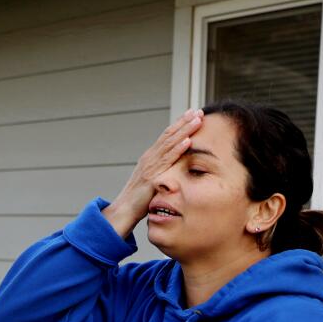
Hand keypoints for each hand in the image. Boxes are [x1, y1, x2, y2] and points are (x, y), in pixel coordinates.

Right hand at [104, 109, 201, 239]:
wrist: (123, 211)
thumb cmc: (138, 200)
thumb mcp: (152, 182)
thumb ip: (162, 173)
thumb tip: (175, 170)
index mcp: (150, 157)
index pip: (166, 136)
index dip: (179, 124)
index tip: (192, 114)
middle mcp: (150, 157)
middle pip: (169, 135)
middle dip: (184, 122)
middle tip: (199, 111)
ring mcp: (150, 166)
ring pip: (170, 144)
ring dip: (185, 130)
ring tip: (197, 119)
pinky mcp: (152, 177)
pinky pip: (167, 161)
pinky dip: (178, 150)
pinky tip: (188, 141)